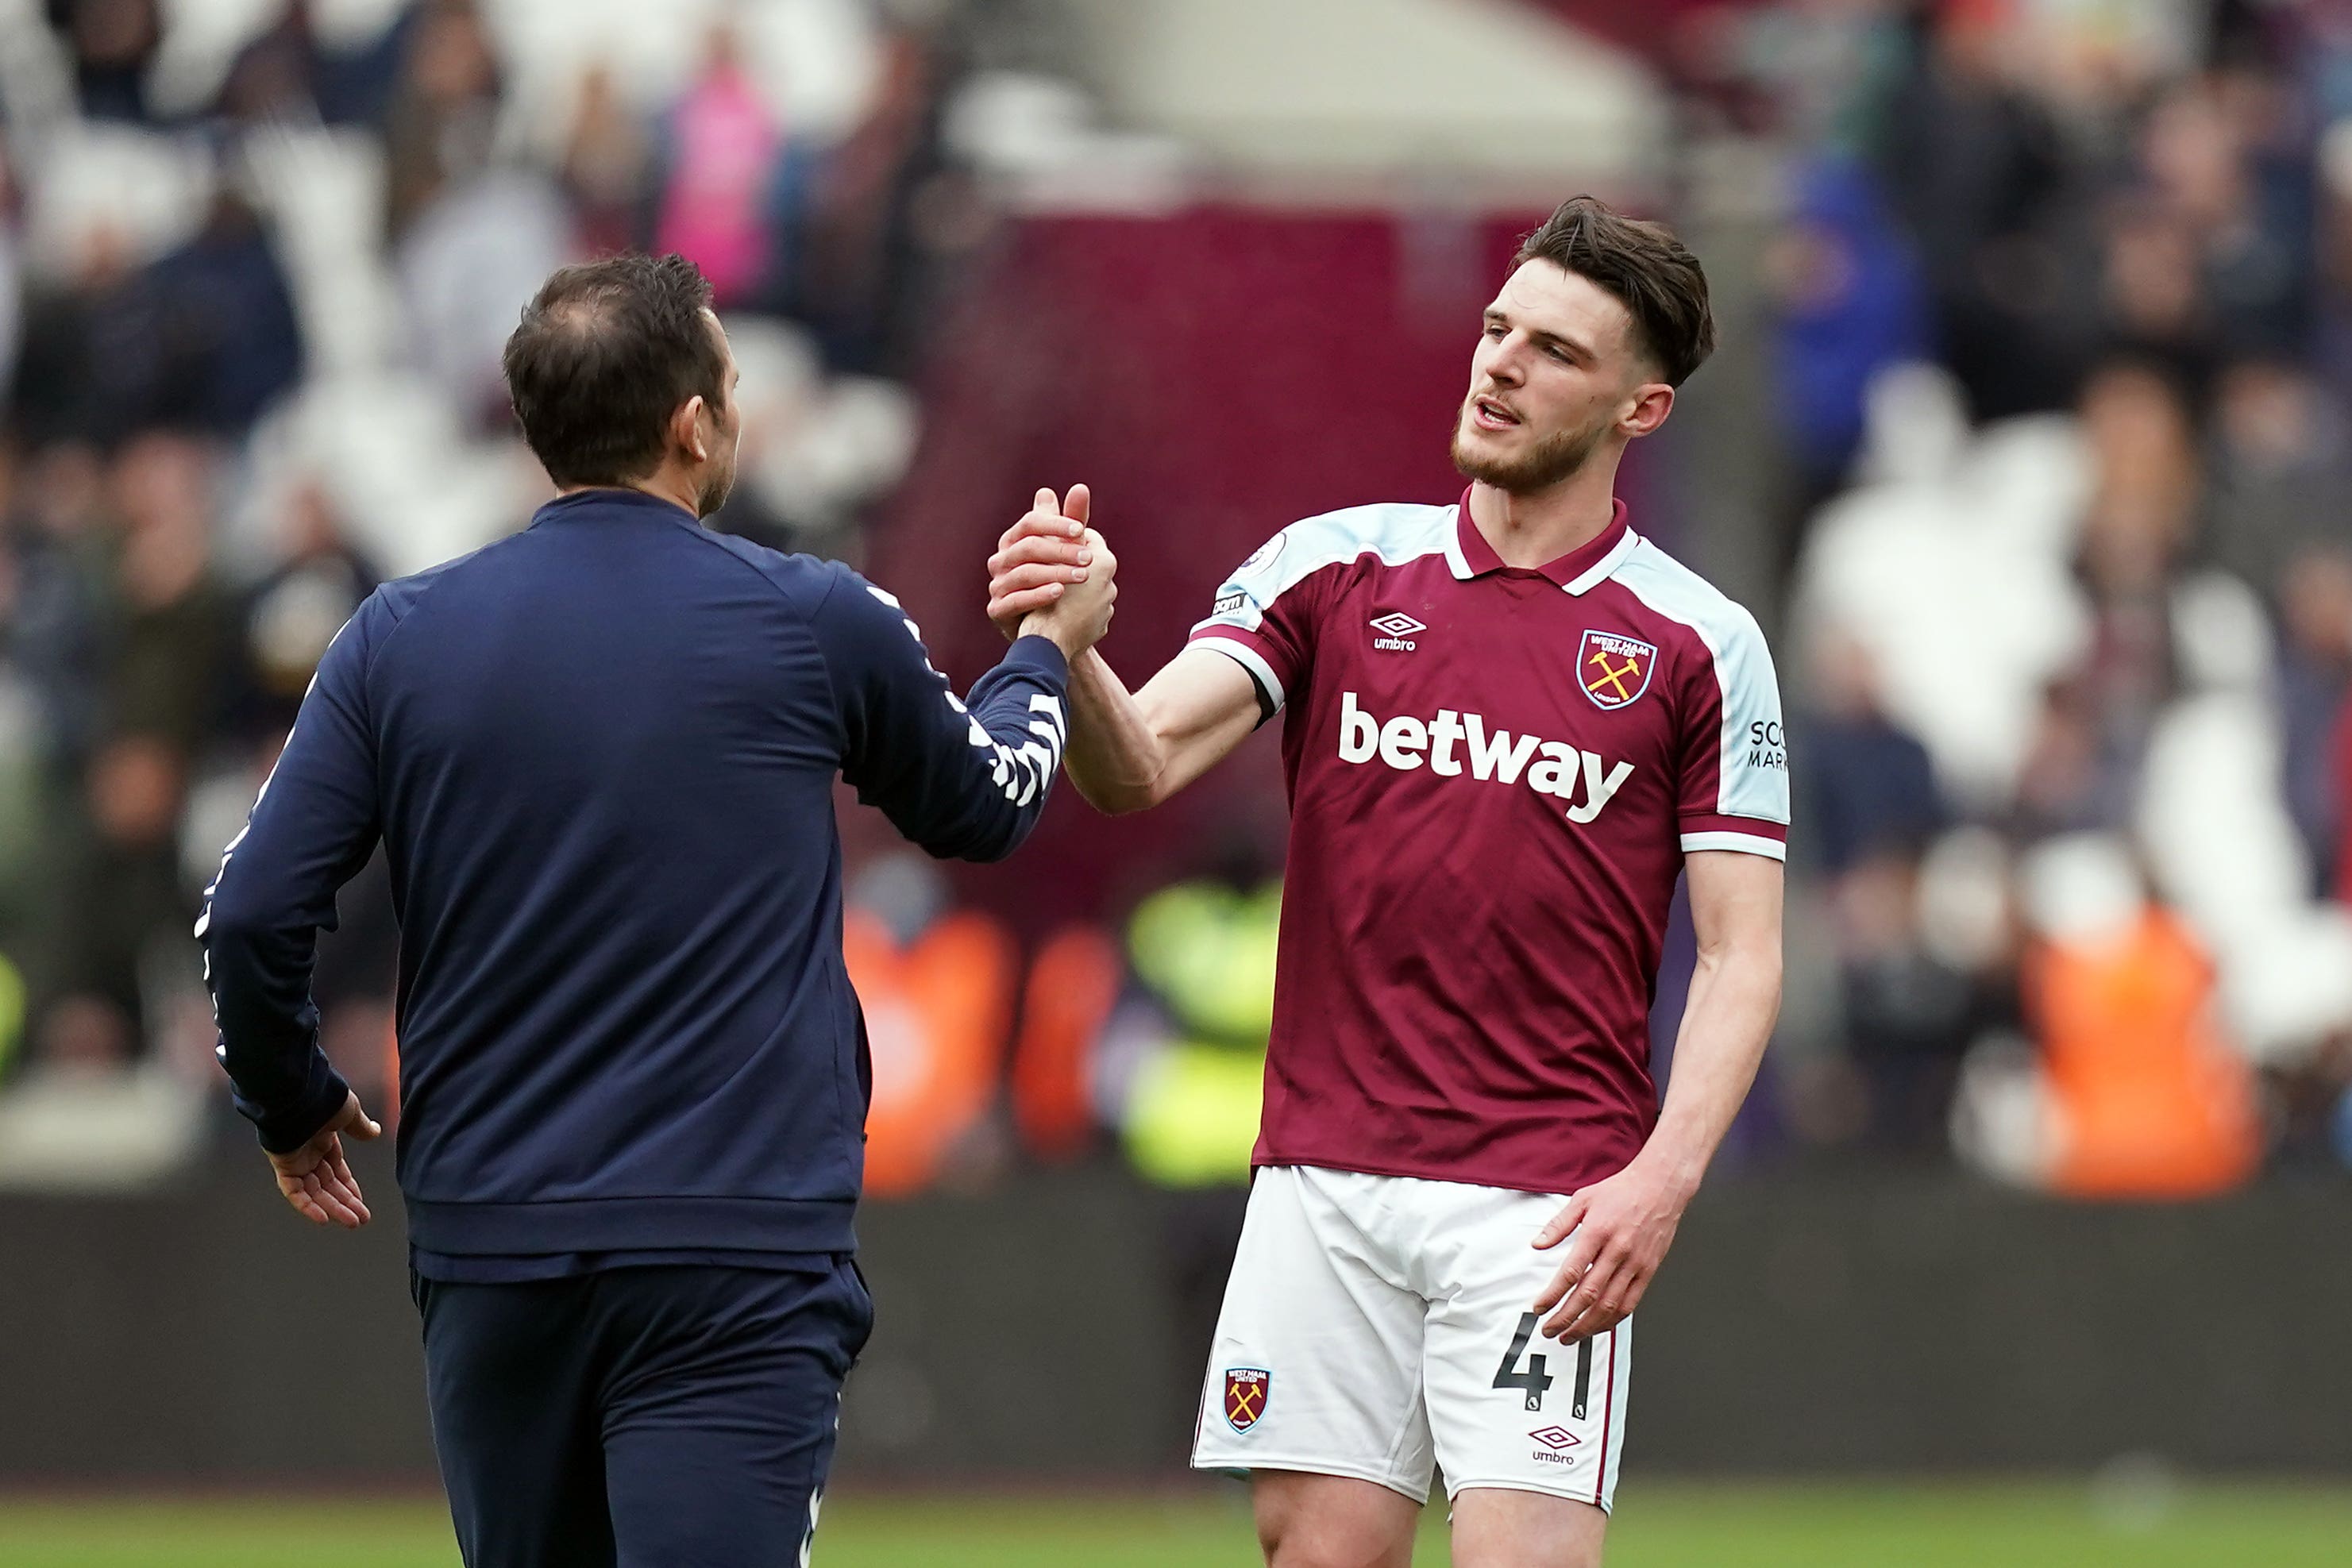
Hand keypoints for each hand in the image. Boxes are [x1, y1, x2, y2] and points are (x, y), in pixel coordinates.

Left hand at [266, 1090, 381, 1228]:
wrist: (299, 1093)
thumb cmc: (324, 1098)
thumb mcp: (349, 1113)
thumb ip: (360, 1126)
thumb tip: (375, 1132)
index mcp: (323, 1140)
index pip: (336, 1170)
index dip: (349, 1187)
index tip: (361, 1202)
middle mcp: (308, 1153)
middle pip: (327, 1185)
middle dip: (345, 1203)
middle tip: (360, 1220)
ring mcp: (295, 1160)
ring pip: (314, 1191)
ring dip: (332, 1208)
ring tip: (351, 1222)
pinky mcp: (283, 1165)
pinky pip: (293, 1191)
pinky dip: (306, 1205)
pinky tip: (323, 1218)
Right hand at [989, 485, 1100, 642]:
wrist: (1049, 630)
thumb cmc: (1056, 582)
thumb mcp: (1067, 551)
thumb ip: (1072, 522)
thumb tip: (1080, 487)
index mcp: (1014, 540)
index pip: (1030, 523)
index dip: (1054, 524)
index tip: (1080, 528)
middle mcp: (1001, 560)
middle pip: (1028, 547)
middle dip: (1061, 550)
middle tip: (1088, 558)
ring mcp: (997, 585)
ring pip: (1024, 573)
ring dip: (1055, 572)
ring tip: (1081, 576)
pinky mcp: (997, 610)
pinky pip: (1014, 600)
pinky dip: (1038, 595)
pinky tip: (1059, 593)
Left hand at [1529, 1159, 1691, 1342]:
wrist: (1660, 1187)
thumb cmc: (1622, 1191)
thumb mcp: (1583, 1199)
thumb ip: (1558, 1225)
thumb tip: (1538, 1244)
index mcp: (1597, 1232)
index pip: (1571, 1272)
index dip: (1552, 1295)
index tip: (1539, 1308)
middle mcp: (1617, 1251)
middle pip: (1588, 1295)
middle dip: (1566, 1317)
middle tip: (1549, 1330)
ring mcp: (1635, 1263)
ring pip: (1610, 1305)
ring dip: (1588, 1325)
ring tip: (1570, 1336)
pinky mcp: (1648, 1271)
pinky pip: (1630, 1303)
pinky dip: (1612, 1320)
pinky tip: (1598, 1326)